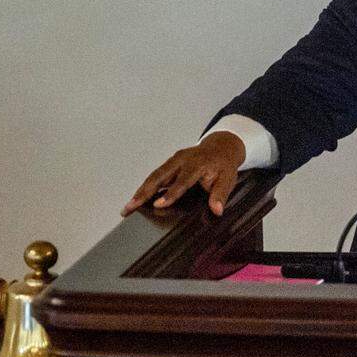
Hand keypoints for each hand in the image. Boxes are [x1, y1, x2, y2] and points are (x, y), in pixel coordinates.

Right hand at [121, 132, 245, 217]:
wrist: (222, 146)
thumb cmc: (224, 164)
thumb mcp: (228, 179)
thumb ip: (220, 194)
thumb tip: (216, 210)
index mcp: (198, 164)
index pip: (182, 181)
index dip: (170, 194)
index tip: (158, 204)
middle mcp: (182, 160)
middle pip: (160, 176)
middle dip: (143, 192)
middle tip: (130, 207)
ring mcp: (174, 160)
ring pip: (154, 176)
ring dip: (140, 191)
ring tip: (128, 207)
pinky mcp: (170, 163)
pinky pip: (155, 175)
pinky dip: (145, 187)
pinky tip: (137, 199)